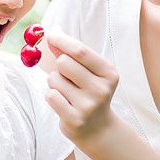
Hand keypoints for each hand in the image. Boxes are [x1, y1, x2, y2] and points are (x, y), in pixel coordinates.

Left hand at [44, 30, 120, 149]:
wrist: (98, 129)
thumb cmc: (90, 93)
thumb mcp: (89, 72)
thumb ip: (72, 52)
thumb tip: (53, 31)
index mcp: (109, 73)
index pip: (80, 51)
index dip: (62, 40)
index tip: (50, 34)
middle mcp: (101, 89)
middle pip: (64, 63)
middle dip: (59, 66)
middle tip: (66, 75)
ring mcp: (88, 106)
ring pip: (54, 79)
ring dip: (55, 83)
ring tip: (67, 92)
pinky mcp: (74, 119)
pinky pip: (50, 96)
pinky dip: (52, 96)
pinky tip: (63, 103)